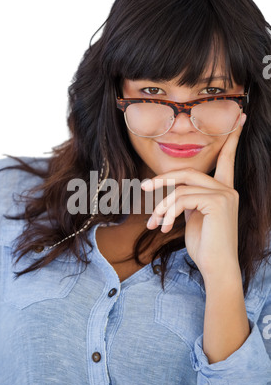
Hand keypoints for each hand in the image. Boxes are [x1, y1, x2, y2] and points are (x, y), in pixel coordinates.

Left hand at [141, 118, 245, 280]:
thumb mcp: (195, 218)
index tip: (240, 116)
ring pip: (181, 187)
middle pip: (188, 172)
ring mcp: (225, 194)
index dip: (232, 138)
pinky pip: (182, 198)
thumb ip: (189, 200)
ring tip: (153, 223)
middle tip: (144, 187)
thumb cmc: (205, 246)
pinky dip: (168, 212)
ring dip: (162, 205)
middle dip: (163, 180)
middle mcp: (228, 188)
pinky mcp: (218, 202)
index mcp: (224, 190)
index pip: (227, 158)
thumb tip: (171, 195)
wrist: (216, 267)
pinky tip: (165, 227)